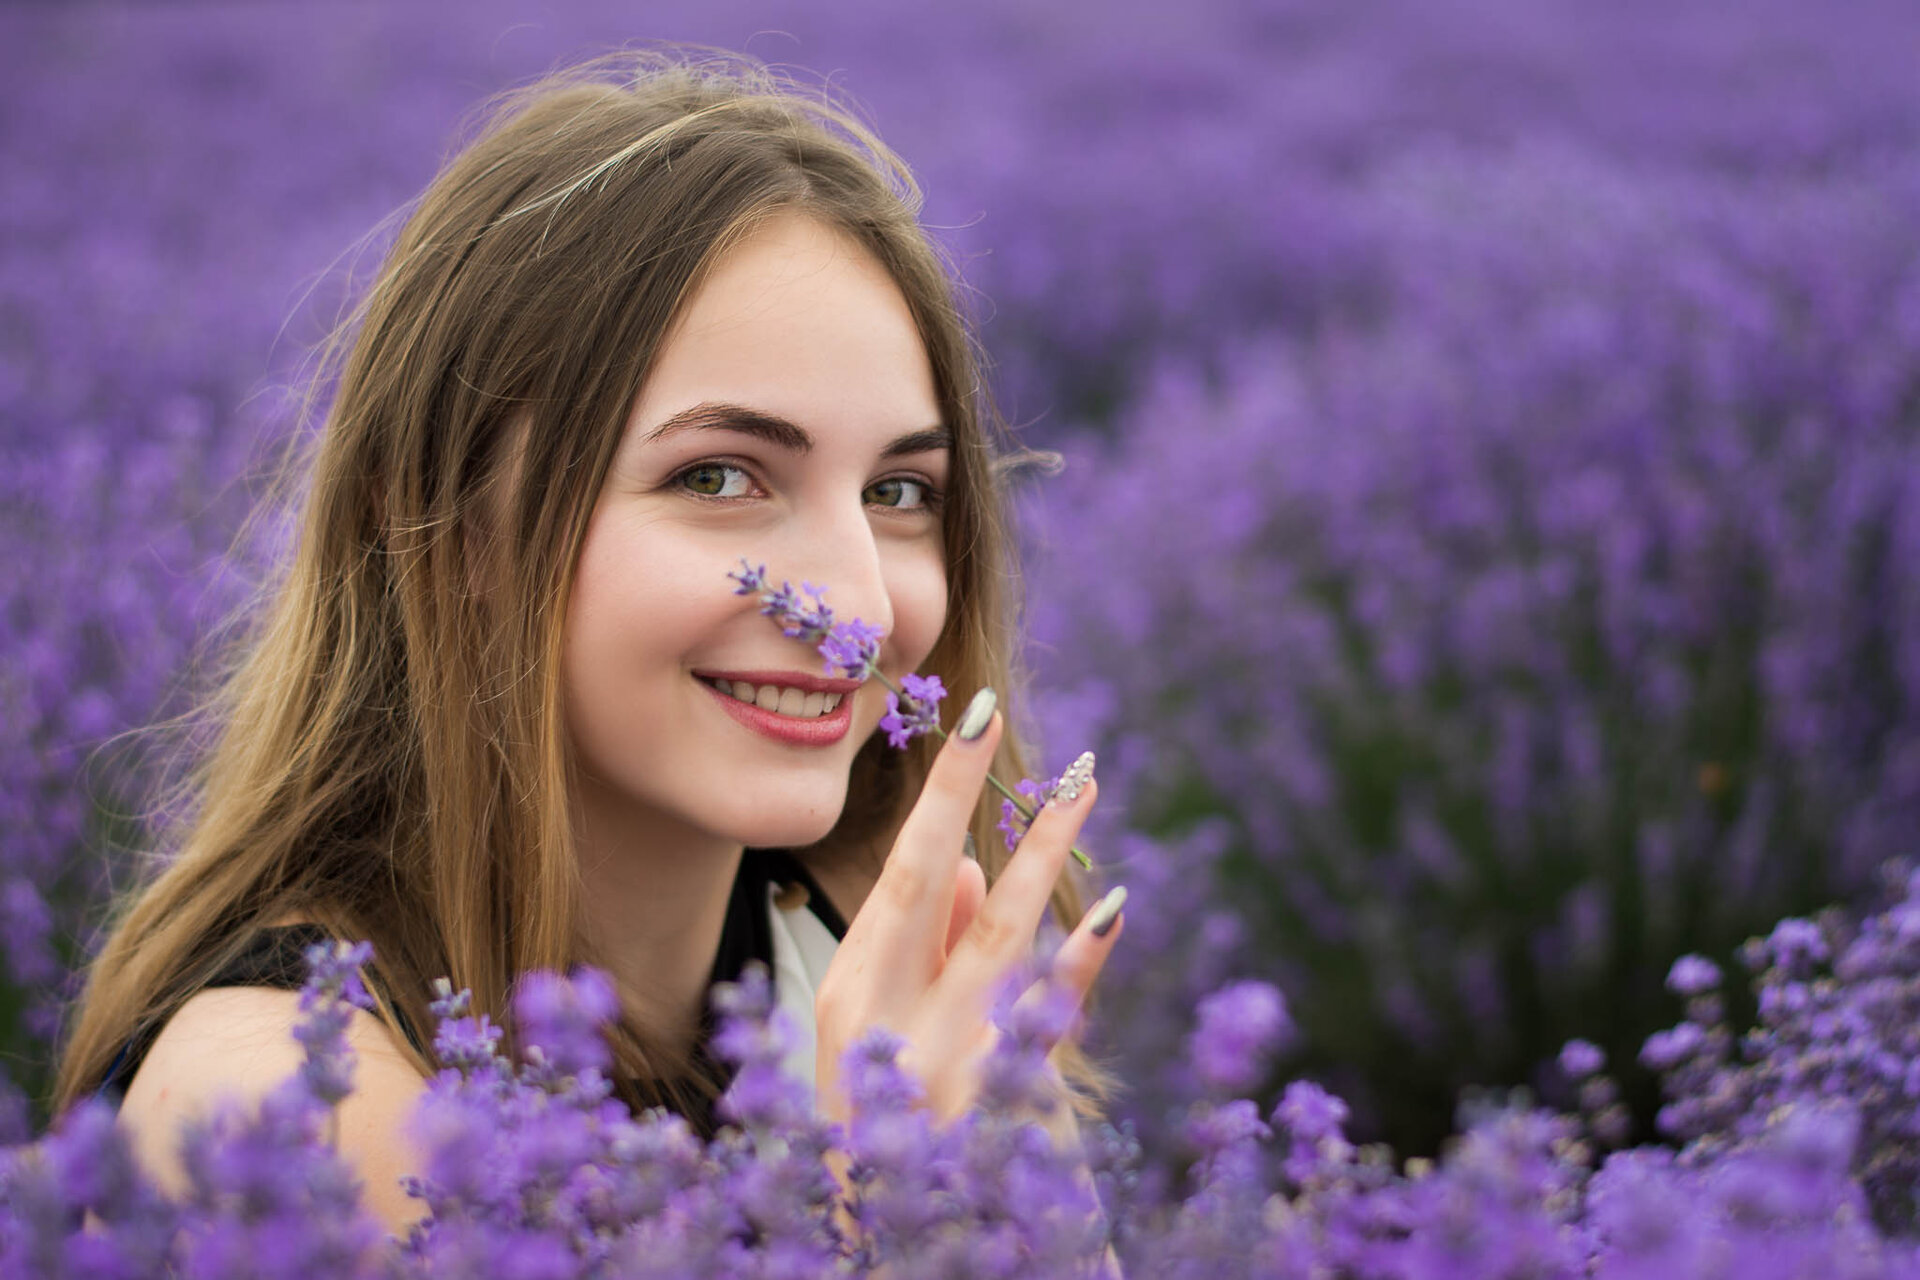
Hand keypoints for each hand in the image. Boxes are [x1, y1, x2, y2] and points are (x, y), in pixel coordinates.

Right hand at [813, 706, 1123, 1132]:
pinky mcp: (1010, 1104)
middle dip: (963, 794)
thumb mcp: (885, 1046)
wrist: (909, 1262)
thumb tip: (965, 864)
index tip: (969, 723)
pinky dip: (1085, 960)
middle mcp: (890, 1027)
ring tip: (1085, 782)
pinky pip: (1054, 1016)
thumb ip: (924, 954)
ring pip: (1001, 933)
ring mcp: (949, 1064)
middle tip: (992, 709)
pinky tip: (1114, 907)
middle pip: (929, 885)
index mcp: (849, 1005)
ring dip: (1045, 853)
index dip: (934, 798)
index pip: (897, 878)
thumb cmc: (898, 1144)